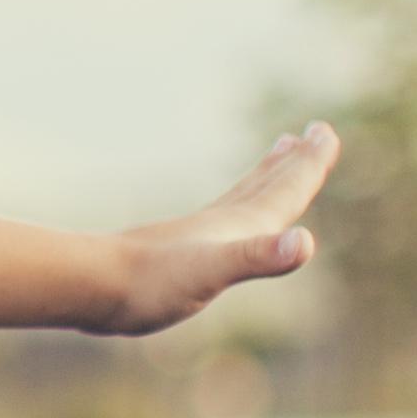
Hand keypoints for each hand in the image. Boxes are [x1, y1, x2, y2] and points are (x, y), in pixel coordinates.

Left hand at [96, 127, 338, 334]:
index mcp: (238, 226)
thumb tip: (305, 243)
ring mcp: (200, 237)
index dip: (309, 164)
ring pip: (245, 197)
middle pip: (268, 185)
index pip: (285, 189)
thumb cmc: (151, 283)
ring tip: (279, 154)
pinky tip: (227, 220)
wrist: (91, 286)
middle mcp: (222, 224)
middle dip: (296, 162)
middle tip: (314, 130)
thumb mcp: (212, 271)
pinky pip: (222, 223)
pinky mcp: (181, 254)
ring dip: (267, 176)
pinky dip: (237, 210)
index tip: (325, 130)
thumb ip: (258, 256)